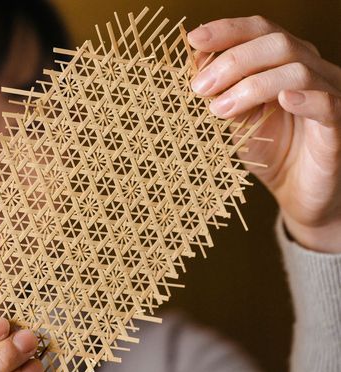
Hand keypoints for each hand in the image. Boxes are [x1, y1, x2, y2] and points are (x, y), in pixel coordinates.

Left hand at [187, 16, 340, 252]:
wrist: (298, 194)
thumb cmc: (269, 151)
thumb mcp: (237, 119)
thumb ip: (222, 93)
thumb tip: (194, 66)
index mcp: (285, 63)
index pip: (260, 30)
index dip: (227, 30)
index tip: (194, 40)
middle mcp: (311, 70)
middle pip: (277, 43)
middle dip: (232, 61)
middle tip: (199, 88)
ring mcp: (328, 95)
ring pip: (297, 71)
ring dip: (252, 86)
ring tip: (219, 110)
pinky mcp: (338, 125)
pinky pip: (328, 104)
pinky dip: (305, 99)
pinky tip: (281, 101)